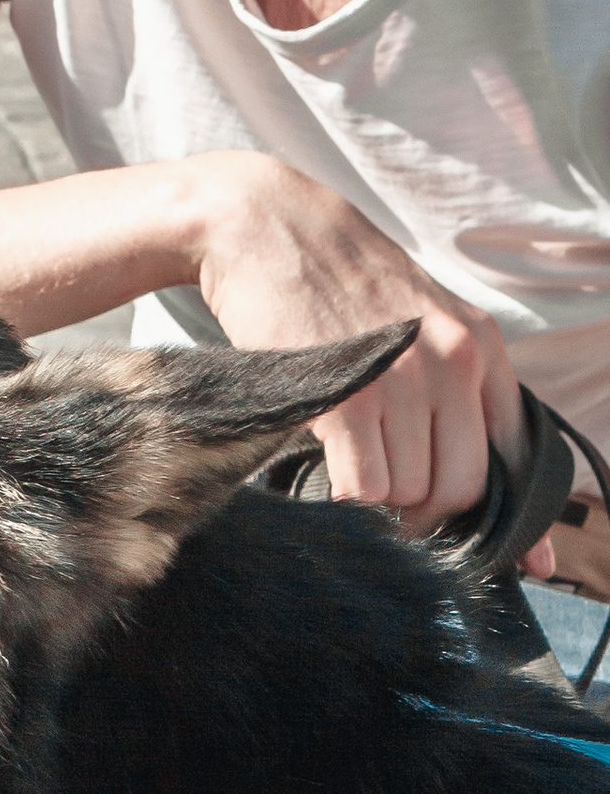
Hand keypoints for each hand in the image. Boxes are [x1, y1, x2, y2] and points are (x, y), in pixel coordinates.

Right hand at [197, 154, 526, 532]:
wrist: (266, 226)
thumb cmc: (335, 283)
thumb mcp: (419, 319)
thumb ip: (452, 386)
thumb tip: (469, 482)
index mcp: (482, 346)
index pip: (518, 456)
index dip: (519, 521)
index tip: (527, 566)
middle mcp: (454, 363)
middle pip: (459, 489)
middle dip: (424, 510)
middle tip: (386, 491)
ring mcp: (401, 381)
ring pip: (406, 493)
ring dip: (375, 493)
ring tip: (347, 452)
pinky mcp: (345, 398)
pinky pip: (360, 487)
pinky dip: (342, 490)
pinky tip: (326, 456)